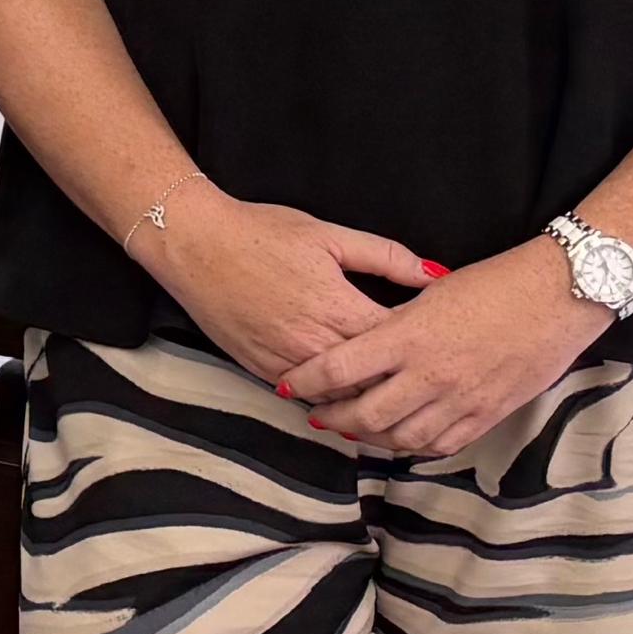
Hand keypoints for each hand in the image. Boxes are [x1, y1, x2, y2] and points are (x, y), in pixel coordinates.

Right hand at [140, 190, 438, 398]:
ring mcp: (286, 361)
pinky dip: (330, 400)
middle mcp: (314, 342)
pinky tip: (347, 398)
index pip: (395, 343)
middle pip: (372, 379)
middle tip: (426, 381)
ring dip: (366, 399)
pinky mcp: (262, 369)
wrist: (194, 245)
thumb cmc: (259, 233)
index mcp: (338, 306)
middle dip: (399, 381)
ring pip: (341, 399)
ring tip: (394, 399)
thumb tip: (432, 274)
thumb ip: (386, 257)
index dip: (419, 346)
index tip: (438, 345)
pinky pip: (306, 398)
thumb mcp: (330, 234)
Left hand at [281, 241, 611, 459]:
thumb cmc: (496, 284)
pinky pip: (440, 444)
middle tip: (316, 413)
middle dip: (332, 417)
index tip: (289, 384)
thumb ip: (397, 324)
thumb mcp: (433, 294)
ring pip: (399, 437)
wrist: (559, 296)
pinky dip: (413, 446)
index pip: (340, 368)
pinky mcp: (487, 415)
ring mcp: (460, 400)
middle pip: (364, 414)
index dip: (307, 381)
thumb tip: (366, 341)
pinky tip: (401, 439)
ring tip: (354, 429)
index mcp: (409, 337)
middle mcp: (430, 375)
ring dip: (370, 437)